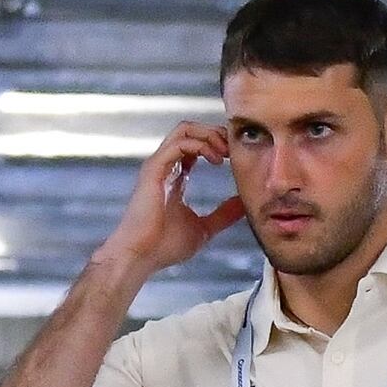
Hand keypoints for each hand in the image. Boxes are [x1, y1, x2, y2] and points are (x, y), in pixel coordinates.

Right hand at [97, 124, 246, 275]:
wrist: (141, 256)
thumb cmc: (165, 246)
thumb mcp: (204, 228)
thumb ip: (223, 214)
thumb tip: (244, 204)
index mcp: (175, 177)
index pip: (195, 145)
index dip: (217, 144)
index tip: (235, 157)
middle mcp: (165, 166)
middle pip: (191, 130)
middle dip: (216, 133)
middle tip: (234, 150)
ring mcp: (158, 165)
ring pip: (184, 129)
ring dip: (210, 135)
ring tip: (225, 153)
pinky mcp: (154, 169)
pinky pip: (179, 143)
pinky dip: (201, 145)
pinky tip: (215, 160)